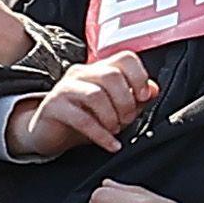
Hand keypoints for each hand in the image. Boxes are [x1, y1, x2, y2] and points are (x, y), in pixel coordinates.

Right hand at [6, 48, 158, 157]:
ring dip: (112, 117)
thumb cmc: (84, 119)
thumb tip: (153, 89)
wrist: (49, 134)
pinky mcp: (53, 107)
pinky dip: (101, 135)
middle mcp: (81, 73)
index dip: (139, 76)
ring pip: (95, 94)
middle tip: (127, 120)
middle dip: (125, 102)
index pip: (125, 58)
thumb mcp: (115, 109)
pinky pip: (82, 119)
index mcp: (99, 69)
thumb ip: (135, 98)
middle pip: (111, 76)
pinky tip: (111, 144)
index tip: (144, 97)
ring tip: (115, 130)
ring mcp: (65, 88)